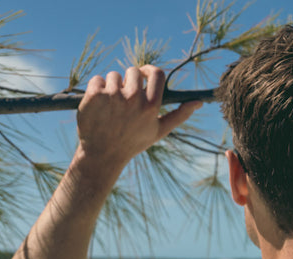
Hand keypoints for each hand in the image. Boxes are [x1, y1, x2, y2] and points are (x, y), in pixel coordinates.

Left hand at [75, 65, 200, 172]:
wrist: (102, 155)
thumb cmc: (133, 142)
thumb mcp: (159, 131)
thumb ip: (179, 115)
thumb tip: (198, 102)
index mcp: (151, 106)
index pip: (156, 73)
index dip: (149, 70)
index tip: (144, 74)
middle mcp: (133, 98)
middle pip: (133, 71)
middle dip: (128, 81)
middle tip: (124, 99)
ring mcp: (112, 96)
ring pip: (113, 75)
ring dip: (112, 86)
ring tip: (111, 107)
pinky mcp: (94, 95)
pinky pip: (97, 79)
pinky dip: (97, 89)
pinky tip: (98, 106)